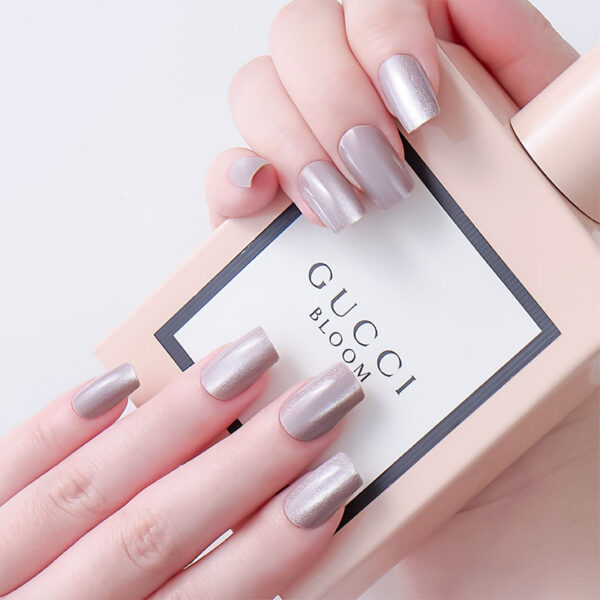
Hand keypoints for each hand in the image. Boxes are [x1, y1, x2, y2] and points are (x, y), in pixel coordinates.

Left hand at [0, 328, 364, 597]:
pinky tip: (118, 381)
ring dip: (174, 420)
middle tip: (313, 402)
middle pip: (153, 532)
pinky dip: (61, 424)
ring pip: (88, 487)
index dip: (270, 545)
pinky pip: (6, 467)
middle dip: (245, 462)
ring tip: (242, 363)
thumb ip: (209, 598)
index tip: (332, 484)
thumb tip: (276, 538)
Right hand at [203, 1, 597, 597]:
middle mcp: (403, 151)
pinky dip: (235, 173)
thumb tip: (580, 86)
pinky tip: (258, 200)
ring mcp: (333, 194)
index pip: (444, 7)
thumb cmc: (553, 415)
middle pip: (334, 27)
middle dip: (342, 78)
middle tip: (379, 170)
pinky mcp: (282, 250)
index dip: (414, 14)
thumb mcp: (587, 286)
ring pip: (272, 86)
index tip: (419, 89)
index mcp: (493, 138)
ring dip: (289, 126)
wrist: (493, 519)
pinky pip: (234, 177)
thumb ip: (584, 170)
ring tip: (334, 209)